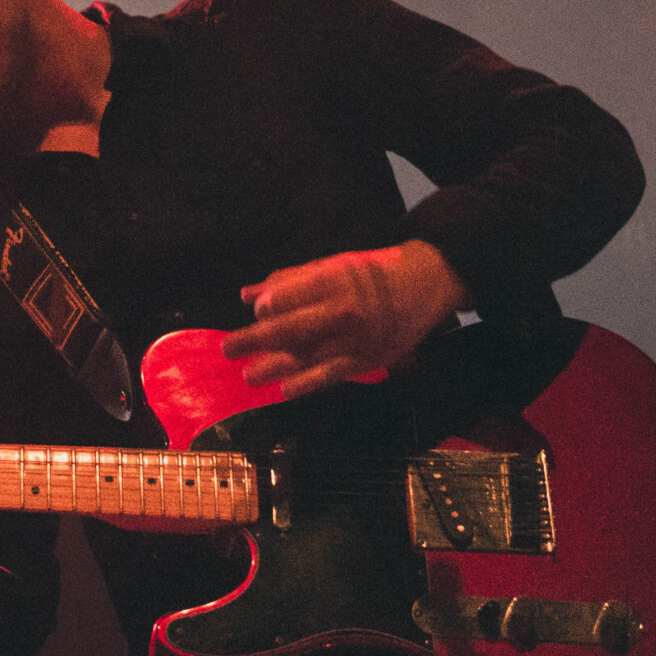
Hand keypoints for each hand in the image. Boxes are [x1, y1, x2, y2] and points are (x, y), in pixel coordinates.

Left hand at [221, 240, 469, 398]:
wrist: (425, 284)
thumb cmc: (373, 272)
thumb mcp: (334, 265)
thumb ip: (290, 281)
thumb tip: (248, 295)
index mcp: (338, 280)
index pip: (301, 293)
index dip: (277, 302)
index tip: (257, 310)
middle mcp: (348, 310)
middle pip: (297, 327)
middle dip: (259, 339)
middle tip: (229, 348)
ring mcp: (358, 338)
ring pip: (311, 354)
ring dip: (276, 366)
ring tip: (249, 375)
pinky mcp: (368, 359)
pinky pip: (334, 374)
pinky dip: (309, 383)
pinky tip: (285, 390)